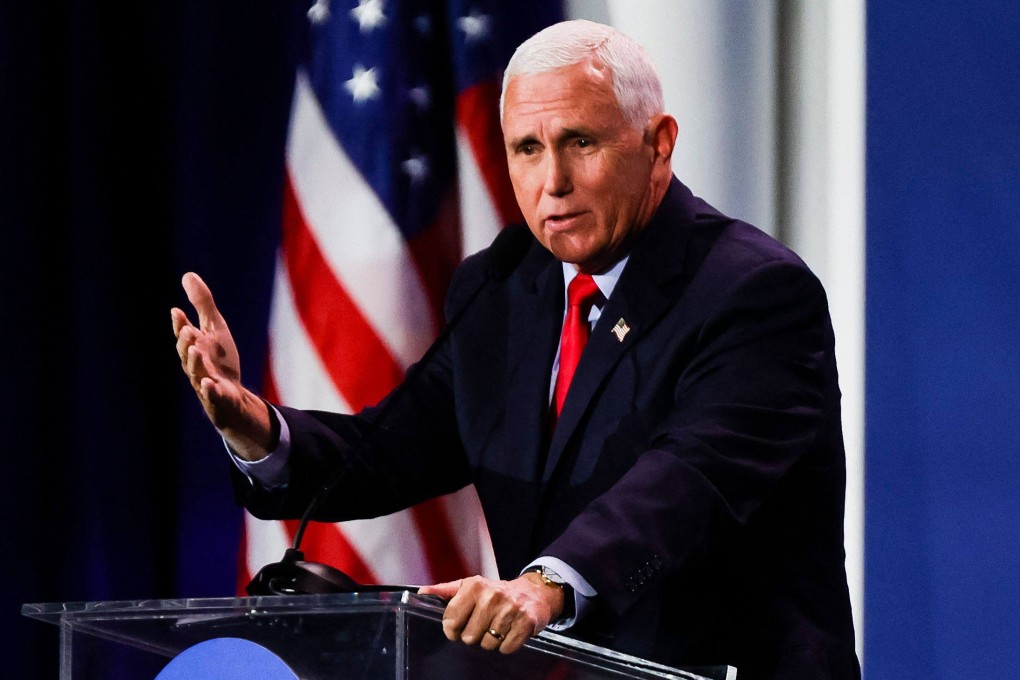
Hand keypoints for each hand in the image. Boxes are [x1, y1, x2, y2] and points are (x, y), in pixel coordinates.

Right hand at [171, 272, 272, 458]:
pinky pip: (212, 395)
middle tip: (187, 331)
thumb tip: (188, 275)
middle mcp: (196, 365)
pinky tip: (210, 384)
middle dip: (186, 342)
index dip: (180, 325)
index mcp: (194, 347)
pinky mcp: (218, 398)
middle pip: (187, 354)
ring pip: (197, 373)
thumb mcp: (214, 328)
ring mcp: (205, 382)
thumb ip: (202, 304)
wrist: (232, 395)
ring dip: (195, 362)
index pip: (185, 334)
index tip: (178, 312)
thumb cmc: (219, 360)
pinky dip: (210, 390)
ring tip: (196, 350)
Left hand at [418, 573, 564, 653]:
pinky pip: (506, 648)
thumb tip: (421, 593)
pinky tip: (509, 632)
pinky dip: (506, 645)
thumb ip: (445, 590)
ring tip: (497, 627)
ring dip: (491, 641)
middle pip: (469, 637)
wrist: (534, 592)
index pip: (451, 620)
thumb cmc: (496, 592)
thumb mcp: (470, 586)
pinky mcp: (526, 623)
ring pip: (488, 645)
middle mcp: (492, 596)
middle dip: (474, 636)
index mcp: (474, 586)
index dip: (452, 630)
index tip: (458, 628)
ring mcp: (510, 609)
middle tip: (482, 625)